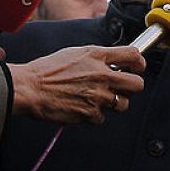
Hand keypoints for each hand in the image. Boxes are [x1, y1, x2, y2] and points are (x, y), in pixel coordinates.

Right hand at [7, 45, 144, 123]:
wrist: (30, 88)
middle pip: (137, 84)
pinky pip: (102, 117)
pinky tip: (82, 106)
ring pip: (123, 104)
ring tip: (98, 98)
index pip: (133, 55)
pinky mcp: (90, 113)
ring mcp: (98, 96)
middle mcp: (102, 75)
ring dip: (114, 103)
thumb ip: (98, 57)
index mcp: (98, 56)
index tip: (137, 67)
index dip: (139, 62)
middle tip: (122, 87)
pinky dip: (94, 114)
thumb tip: (114, 62)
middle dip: (133, 86)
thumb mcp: (75, 53)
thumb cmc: (48, 70)